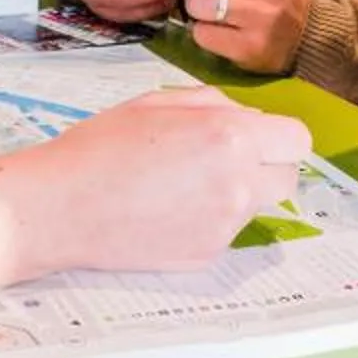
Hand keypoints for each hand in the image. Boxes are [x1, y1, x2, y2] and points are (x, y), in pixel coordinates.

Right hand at [12, 85, 309, 273]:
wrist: (61, 207)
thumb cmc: (101, 147)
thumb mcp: (157, 102)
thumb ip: (213, 104)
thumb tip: (245, 118)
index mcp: (230, 137)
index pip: (296, 140)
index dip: (276, 136)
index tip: (254, 137)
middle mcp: (238, 184)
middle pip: (288, 178)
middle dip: (265, 166)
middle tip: (221, 159)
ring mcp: (225, 226)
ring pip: (256, 205)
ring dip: (236, 192)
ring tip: (181, 184)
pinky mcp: (207, 255)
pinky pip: (226, 231)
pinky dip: (208, 219)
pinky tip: (166, 210)